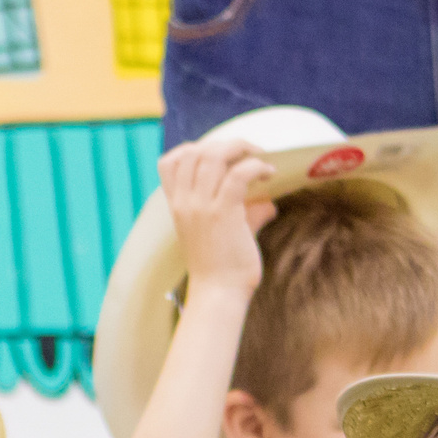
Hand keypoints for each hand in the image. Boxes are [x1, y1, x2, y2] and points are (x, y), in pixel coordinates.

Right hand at [160, 138, 276, 301]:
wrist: (219, 294)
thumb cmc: (222, 269)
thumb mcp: (223, 233)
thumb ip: (243, 213)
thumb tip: (268, 203)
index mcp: (176, 205)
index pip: (169, 161)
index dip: (192, 148)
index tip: (218, 154)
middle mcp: (185, 202)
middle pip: (195, 151)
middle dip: (225, 144)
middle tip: (250, 151)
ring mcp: (201, 206)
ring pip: (214, 155)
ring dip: (241, 148)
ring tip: (261, 157)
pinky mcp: (222, 213)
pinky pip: (237, 175)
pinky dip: (255, 166)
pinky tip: (268, 173)